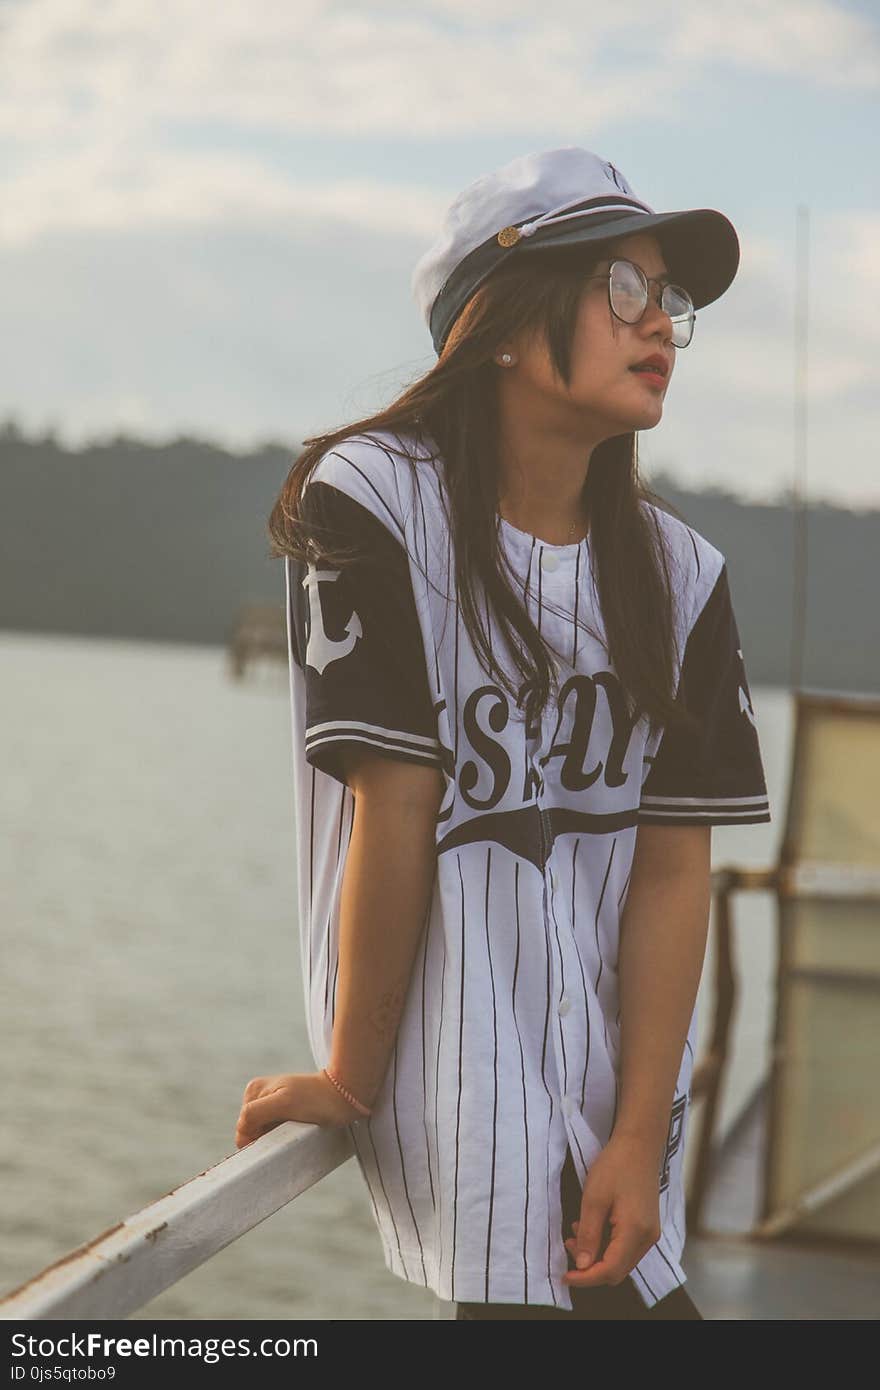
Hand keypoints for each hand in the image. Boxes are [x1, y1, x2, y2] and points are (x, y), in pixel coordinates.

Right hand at [235, 1071, 360, 1148]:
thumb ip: (255, 1113)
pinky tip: (299, 1128)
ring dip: (278, 1137)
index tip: (281, 1132)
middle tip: (291, 1128)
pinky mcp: (285, 1113)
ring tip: (297, 1126)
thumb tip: (240, 1131)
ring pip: (264, 1134)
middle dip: (268, 1137)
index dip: (258, 1138)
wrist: (344, 1095)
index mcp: (253, 1090)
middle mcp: (259, 1096)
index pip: (243, 1129)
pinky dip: (284, 1136)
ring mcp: (272, 1105)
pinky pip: (276, 1133)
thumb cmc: (316, 1099)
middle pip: (252, 1132)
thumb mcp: (282, 1103)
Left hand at [562, 1133, 661, 1287]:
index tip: (564, 1276)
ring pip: (620, 1260)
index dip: (586, 1278)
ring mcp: (650, 1233)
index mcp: (636, 1232)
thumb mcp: (594, 1198)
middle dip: (590, 1266)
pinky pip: (625, 1247)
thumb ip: (589, 1234)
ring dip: (596, 1254)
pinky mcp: (647, 1226)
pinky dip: (606, 1245)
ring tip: (577, 1232)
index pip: (610, 1270)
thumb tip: (583, 1266)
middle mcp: (647, 1238)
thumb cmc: (615, 1166)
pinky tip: (591, 1226)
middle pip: (617, 1270)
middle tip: (569, 1246)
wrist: (639, 1144)